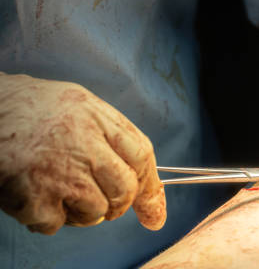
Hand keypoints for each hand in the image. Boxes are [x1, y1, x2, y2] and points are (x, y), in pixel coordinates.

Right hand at [0, 73, 165, 233]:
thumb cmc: (34, 108)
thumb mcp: (82, 106)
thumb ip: (114, 136)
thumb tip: (143, 182)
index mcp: (98, 119)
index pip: (142, 157)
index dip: (152, 187)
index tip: (154, 211)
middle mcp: (84, 145)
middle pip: (125, 190)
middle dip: (119, 204)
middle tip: (104, 202)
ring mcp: (59, 173)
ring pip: (96, 212)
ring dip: (83, 211)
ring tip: (61, 191)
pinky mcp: (33, 198)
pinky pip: (57, 224)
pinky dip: (48, 218)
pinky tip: (36, 195)